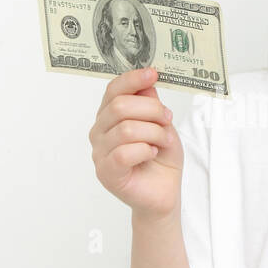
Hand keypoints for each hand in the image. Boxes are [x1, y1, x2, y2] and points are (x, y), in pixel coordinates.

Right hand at [89, 67, 182, 218]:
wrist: (163, 193)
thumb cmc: (161, 159)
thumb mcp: (162, 125)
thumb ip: (151, 104)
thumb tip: (147, 82)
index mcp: (110, 116)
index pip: (113, 90)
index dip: (133, 79)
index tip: (153, 73)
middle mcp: (100, 132)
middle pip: (120, 106)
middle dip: (151, 110)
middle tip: (167, 119)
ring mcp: (100, 153)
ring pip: (125, 129)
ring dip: (153, 133)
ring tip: (163, 142)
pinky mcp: (106, 173)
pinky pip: (123, 153)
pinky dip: (145, 150)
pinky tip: (152, 154)